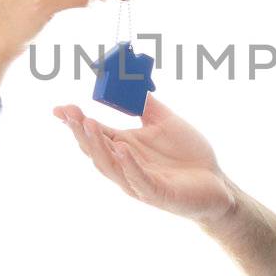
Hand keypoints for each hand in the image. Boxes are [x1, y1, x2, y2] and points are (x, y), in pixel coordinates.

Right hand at [52, 93, 236, 225]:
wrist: (217, 183)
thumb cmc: (189, 155)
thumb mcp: (165, 121)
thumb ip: (145, 104)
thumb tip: (128, 82)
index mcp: (125, 147)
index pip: (95, 134)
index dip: (75, 122)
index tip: (59, 108)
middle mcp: (126, 166)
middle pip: (96, 150)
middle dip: (80, 131)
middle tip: (69, 112)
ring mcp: (140, 182)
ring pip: (111, 166)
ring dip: (98, 146)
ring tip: (88, 124)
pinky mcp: (158, 194)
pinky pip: (139, 180)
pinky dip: (129, 165)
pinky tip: (122, 148)